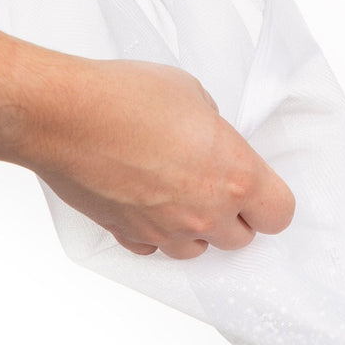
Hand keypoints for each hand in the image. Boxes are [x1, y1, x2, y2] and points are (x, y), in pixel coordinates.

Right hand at [20, 58, 296, 259]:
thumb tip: (211, 141)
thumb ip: (214, 129)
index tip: (260, 191)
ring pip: (197, 250)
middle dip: (234, 217)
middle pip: (241, 239)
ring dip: (196, 229)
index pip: (279, 214)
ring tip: (177, 195)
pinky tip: (144, 202)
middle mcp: (205, 213)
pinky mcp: (129, 235)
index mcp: (235, 176)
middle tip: (216, 187)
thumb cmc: (125, 98)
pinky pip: (154, 247)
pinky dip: (155, 231)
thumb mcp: (193, 95)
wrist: (65, 116)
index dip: (270, 203)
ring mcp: (166, 230)